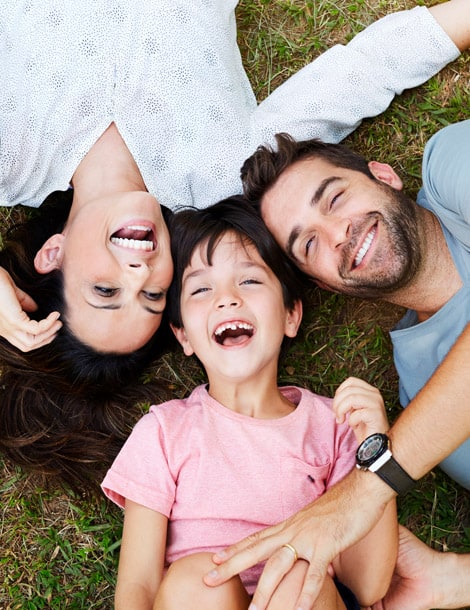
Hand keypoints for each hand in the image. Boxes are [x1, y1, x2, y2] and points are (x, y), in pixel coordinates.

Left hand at [0, 267, 61, 350]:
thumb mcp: (12, 293)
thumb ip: (23, 302)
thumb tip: (36, 308)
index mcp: (4, 326)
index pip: (23, 341)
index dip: (39, 338)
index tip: (52, 327)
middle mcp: (6, 330)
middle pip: (28, 345)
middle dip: (46, 338)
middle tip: (58, 327)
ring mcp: (9, 326)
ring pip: (31, 342)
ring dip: (48, 333)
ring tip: (57, 322)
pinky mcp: (14, 320)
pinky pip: (36, 329)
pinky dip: (48, 323)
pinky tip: (55, 315)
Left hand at [204, 469, 391, 609]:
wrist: (362, 490)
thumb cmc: (342, 507)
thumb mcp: (315, 521)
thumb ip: (304, 535)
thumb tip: (299, 550)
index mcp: (290, 525)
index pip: (256, 538)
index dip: (235, 549)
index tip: (215, 559)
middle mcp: (293, 531)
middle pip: (256, 550)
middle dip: (232, 565)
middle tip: (209, 579)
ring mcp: (308, 538)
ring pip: (279, 566)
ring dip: (265, 591)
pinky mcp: (327, 545)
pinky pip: (313, 573)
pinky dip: (305, 593)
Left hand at [333, 377, 388, 442]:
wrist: (375, 444)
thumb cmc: (364, 427)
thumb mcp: (354, 409)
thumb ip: (348, 399)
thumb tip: (337, 395)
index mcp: (370, 390)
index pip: (351, 381)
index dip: (339, 392)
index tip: (337, 405)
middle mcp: (375, 394)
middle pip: (349, 390)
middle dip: (337, 403)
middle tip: (338, 416)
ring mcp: (377, 403)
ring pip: (351, 398)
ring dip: (341, 410)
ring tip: (342, 420)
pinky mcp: (376, 415)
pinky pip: (357, 414)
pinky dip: (351, 421)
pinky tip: (355, 426)